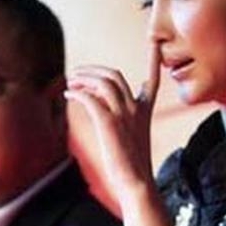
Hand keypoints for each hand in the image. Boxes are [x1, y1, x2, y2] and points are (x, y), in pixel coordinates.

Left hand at [65, 43, 160, 215]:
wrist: (136, 183)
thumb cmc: (132, 164)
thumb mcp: (133, 136)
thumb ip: (124, 117)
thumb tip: (101, 104)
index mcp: (144, 110)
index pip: (153, 79)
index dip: (155, 59)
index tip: (156, 42)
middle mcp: (136, 108)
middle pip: (115, 76)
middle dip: (94, 70)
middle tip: (77, 73)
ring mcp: (124, 115)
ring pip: (104, 82)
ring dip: (84, 78)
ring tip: (70, 81)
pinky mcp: (110, 123)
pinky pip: (92, 99)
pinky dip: (79, 93)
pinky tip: (69, 94)